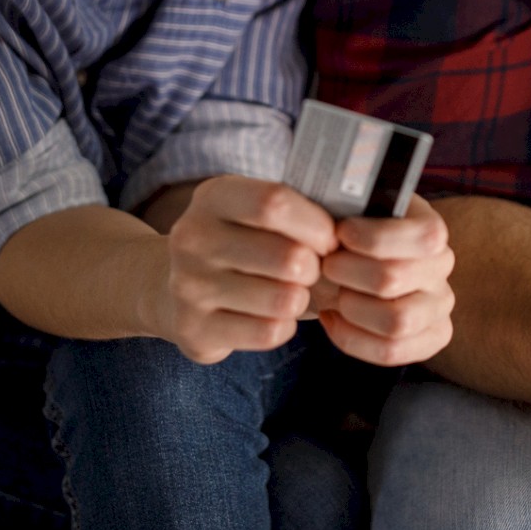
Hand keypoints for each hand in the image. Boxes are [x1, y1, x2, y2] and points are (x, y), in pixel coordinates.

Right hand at [154, 175, 338, 363]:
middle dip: (316, 268)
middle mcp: (193, 237)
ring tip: (292, 292)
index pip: (275, 203)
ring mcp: (189, 285)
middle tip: (313, 271)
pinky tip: (272, 315)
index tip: (330, 239)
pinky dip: (285, 326)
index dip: (316, 225)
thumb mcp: (257, 214)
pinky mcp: (194, 329)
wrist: (179, 290)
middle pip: (288, 257)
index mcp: (213, 197)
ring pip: (283, 299)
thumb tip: (351, 237)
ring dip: (302, 299)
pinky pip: (269, 332)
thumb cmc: (242, 244)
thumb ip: (299, 213)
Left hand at [311, 194, 455, 365]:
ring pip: (397, 321)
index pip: (422, 236)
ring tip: (331, 295)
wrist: (349, 262)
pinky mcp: (433, 337)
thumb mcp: (348, 212)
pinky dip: (352, 338)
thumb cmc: (347, 235)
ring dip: (351, 309)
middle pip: (394, 278)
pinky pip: (391, 352)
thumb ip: (346, 213)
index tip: (338, 233)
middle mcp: (442, 266)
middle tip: (324, 265)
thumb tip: (334, 230)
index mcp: (430, 227)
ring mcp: (440, 304)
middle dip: (346, 272)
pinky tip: (332, 318)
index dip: (373, 237)